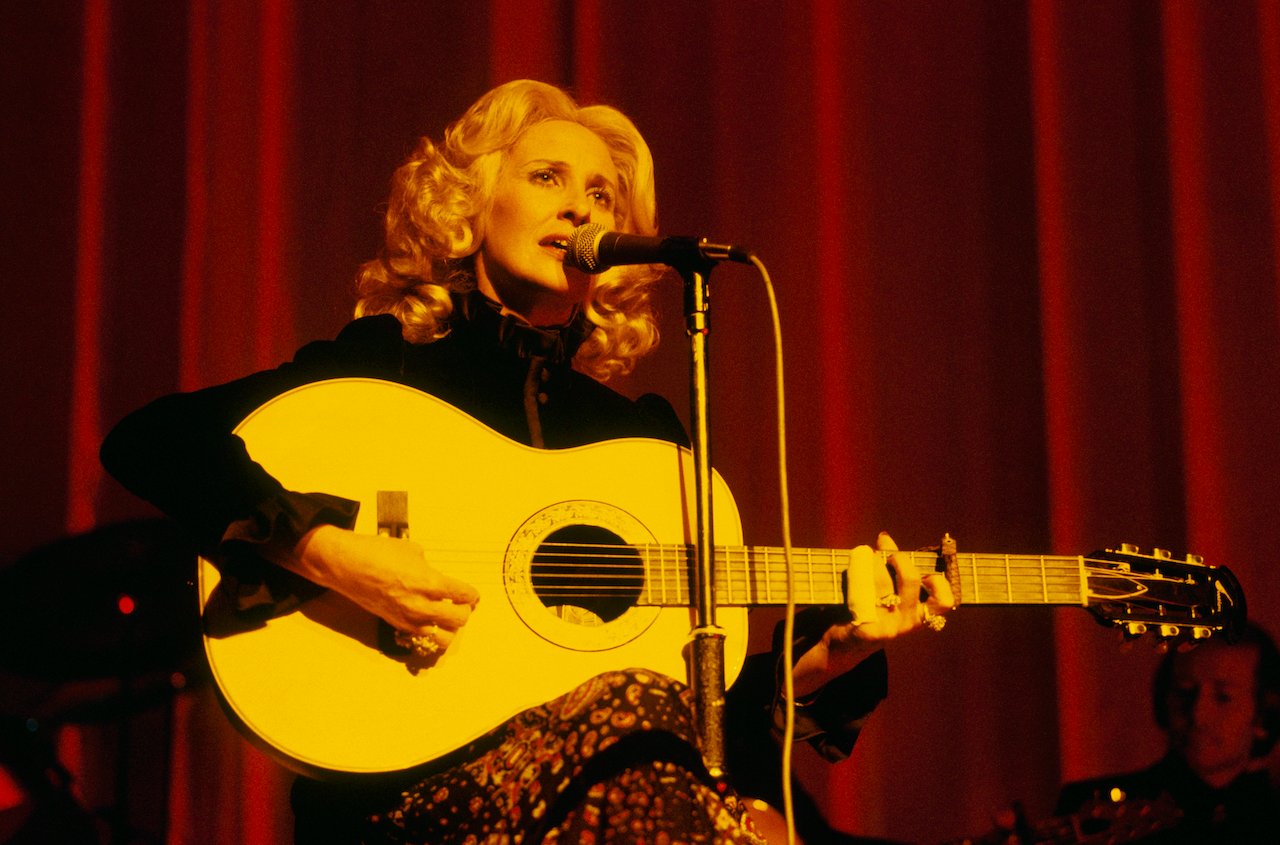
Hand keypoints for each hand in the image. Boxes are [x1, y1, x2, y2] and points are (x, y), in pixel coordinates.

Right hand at [289, 525, 478, 652]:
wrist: (347, 565)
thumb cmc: (376, 552)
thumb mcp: (411, 551)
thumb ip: (428, 567)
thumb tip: (434, 575)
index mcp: (429, 582)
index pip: (464, 596)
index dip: (471, 594)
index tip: (471, 594)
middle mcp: (421, 605)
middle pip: (459, 620)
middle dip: (464, 612)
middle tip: (461, 604)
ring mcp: (409, 618)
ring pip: (444, 637)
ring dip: (449, 627)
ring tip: (445, 615)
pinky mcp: (396, 625)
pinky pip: (422, 636)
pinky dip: (430, 631)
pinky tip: (427, 620)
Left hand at [792, 531, 953, 694]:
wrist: (843, 646)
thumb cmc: (871, 613)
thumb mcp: (891, 598)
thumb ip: (896, 575)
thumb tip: (885, 537)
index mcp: (919, 616)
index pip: (944, 602)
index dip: (939, 581)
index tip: (924, 569)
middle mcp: (907, 623)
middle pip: (910, 579)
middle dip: (897, 557)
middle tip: (885, 549)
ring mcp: (887, 628)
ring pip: (882, 582)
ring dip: (872, 562)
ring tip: (864, 554)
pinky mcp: (867, 629)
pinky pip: (862, 593)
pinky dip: (856, 575)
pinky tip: (851, 569)